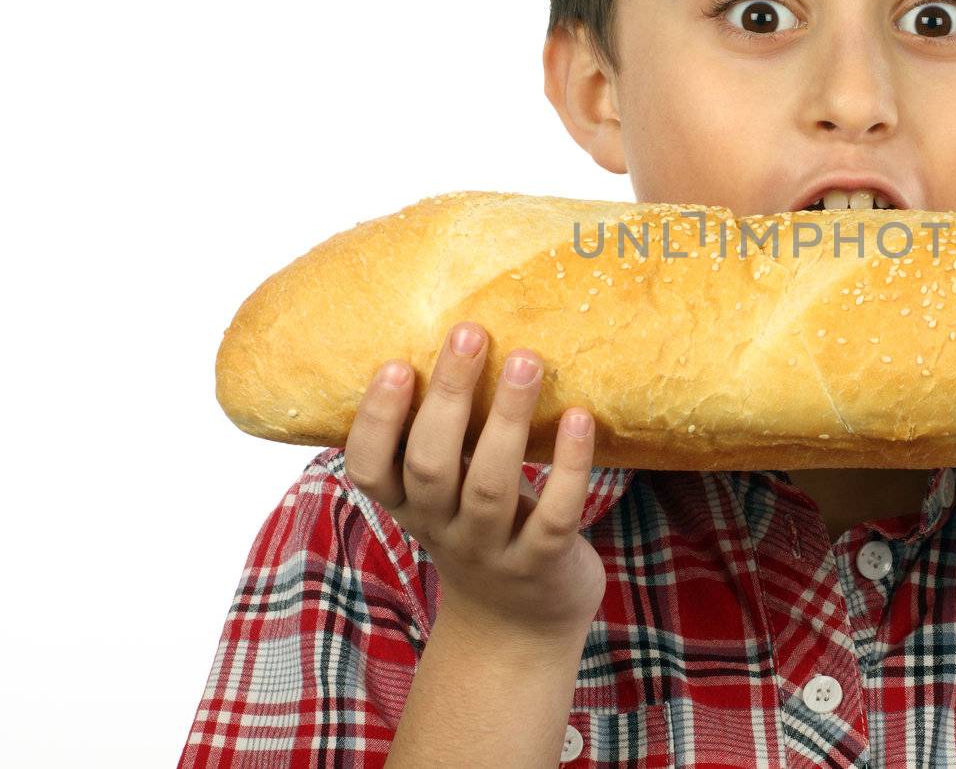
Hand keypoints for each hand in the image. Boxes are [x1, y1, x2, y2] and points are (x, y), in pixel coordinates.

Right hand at [344, 320, 605, 639]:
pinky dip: (572, 466)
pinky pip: (556, 514)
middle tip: (469, 334)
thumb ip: (443, 435)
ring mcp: (492, 549)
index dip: (375, 420)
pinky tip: (581, 418)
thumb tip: (456, 341)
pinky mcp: (543, 563)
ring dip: (510, 418)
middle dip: (447, 397)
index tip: (393, 364)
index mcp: (410, 505)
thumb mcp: (446, 494)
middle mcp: (442, 528)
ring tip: (528, 360)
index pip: (368, 467)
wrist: (519, 627)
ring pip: (491, 484)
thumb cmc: (482, 530)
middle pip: (431, 463)